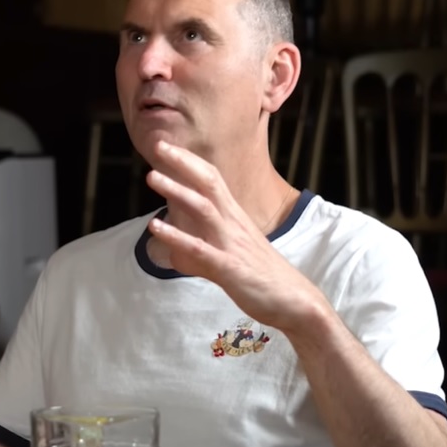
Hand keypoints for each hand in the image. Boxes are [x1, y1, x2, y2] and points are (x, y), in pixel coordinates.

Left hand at [144, 141, 322, 330]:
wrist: (296, 302)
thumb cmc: (262, 278)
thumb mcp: (231, 257)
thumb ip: (203, 252)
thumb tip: (179, 255)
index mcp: (236, 218)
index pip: (213, 179)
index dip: (190, 161)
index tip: (167, 145)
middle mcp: (234, 225)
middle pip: (209, 183)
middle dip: (183, 162)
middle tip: (158, 143)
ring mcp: (233, 244)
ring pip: (204, 209)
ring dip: (178, 191)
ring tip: (151, 177)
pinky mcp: (230, 268)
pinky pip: (200, 249)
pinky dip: (177, 237)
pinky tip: (155, 227)